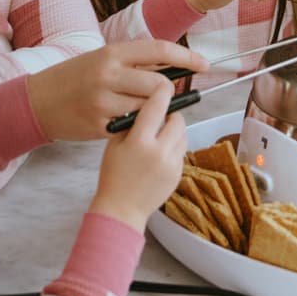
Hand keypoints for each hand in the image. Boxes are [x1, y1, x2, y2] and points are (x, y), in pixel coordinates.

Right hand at [26, 39, 205, 140]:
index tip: (205, 64)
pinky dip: (135, 126)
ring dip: (152, 112)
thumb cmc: (75, 77)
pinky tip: (124, 122)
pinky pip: (131, 127)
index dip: (186, 56)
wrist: (38, 102)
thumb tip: (174, 67)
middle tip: (164, 98)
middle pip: (159, 84)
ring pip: (148, 109)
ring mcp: (104, 102)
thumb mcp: (102, 59)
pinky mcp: (100, 126)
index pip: (159, 49)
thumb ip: (135, 63)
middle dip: (167, 93)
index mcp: (112, 53)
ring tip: (140, 110)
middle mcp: (109, 74)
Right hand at [89, 82, 187, 231]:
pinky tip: (160, 153)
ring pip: (183, 134)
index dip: (162, 91)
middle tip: (160, 116)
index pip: (157, 106)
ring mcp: (172, 164)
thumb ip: (131, 124)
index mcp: (139, 141)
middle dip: (170, 114)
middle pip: (176, 119)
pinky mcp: (178, 174)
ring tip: (159, 136)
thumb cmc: (113, 176)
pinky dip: (174, 147)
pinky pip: (182, 151)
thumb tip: (146, 104)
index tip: (164, 85)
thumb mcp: (114, 145)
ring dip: (174, 130)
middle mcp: (159, 151)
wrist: (121, 210)